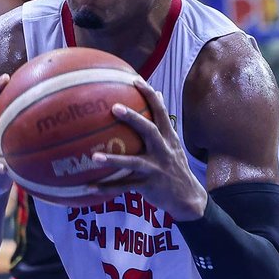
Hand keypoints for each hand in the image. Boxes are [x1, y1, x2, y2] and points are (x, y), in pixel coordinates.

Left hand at [89, 84, 206, 220]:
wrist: (188, 199)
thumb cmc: (175, 167)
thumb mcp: (174, 143)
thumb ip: (163, 122)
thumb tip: (158, 93)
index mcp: (169, 138)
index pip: (160, 112)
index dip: (149, 95)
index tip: (135, 80)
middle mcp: (163, 151)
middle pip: (149, 131)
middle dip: (133, 118)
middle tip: (114, 108)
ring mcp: (156, 169)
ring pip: (134, 162)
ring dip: (114, 159)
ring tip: (94, 157)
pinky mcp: (149, 186)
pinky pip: (125, 187)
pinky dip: (107, 188)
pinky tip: (89, 187)